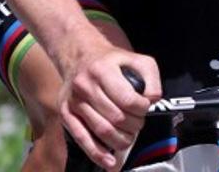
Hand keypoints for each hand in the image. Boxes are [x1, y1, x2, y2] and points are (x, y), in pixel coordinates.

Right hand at [58, 41, 160, 170]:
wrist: (80, 56)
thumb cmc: (113, 61)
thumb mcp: (137, 59)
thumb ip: (151, 78)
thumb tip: (153, 100)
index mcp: (103, 70)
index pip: (127, 99)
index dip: (141, 109)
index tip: (145, 108)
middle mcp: (85, 86)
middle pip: (116, 118)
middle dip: (134, 125)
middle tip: (139, 123)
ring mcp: (73, 102)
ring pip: (101, 130)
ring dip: (121, 140)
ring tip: (129, 137)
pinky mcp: (65, 114)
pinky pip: (82, 138)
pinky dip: (97, 153)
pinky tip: (110, 161)